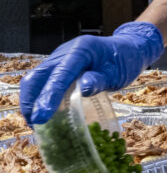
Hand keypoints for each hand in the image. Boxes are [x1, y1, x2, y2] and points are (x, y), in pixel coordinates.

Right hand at [20, 22, 163, 124]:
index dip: (49, 96)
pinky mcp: (58, 67)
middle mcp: (64, 52)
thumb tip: (83, 89)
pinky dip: (39, 97)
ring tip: (36, 122)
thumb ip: (100, 80)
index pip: (59, 74)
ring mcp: (58, 58)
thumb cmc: (124, 61)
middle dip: (31, 100)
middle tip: (35, 123)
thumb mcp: (118, 73)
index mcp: (80, 50)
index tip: (41, 116)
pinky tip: (44, 112)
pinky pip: (42, 81)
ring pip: (35, 79)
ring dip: (31, 100)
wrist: (127, 49)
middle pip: (37, 75)